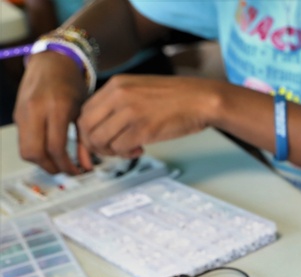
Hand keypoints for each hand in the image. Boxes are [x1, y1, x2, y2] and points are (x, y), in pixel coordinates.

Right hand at [13, 51, 92, 174]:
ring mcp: (23, 112)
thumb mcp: (84, 111)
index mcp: (55, 108)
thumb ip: (84, 140)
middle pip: (34, 153)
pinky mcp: (18, 114)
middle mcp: (35, 111)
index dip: (66, 165)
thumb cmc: (71, 83)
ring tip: (59, 163)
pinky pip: (24, 140)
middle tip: (66, 171)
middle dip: (51, 167)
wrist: (51, 61)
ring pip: (25, 150)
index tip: (78, 172)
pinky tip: (50, 152)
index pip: (56, 148)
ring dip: (42, 162)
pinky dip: (36, 150)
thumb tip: (86, 166)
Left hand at [76, 75, 221, 158]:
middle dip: (94, 144)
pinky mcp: (143, 129)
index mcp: (116, 85)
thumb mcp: (141, 88)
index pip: (85, 111)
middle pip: (87, 126)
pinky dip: (126, 154)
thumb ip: (121, 101)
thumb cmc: (179, 97)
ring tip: (127, 150)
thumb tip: (107, 122)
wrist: (202, 99)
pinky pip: (120, 147)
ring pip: (100, 140)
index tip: (100, 139)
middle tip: (110, 149)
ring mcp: (130, 112)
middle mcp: (118, 96)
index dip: (88, 130)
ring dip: (111, 151)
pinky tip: (139, 149)